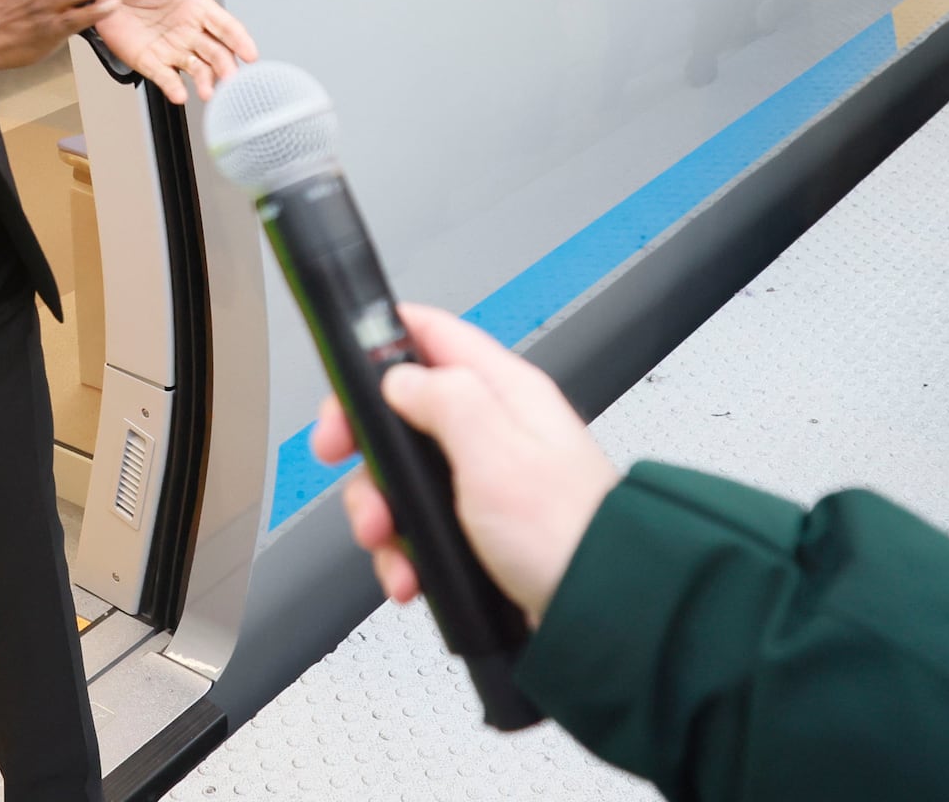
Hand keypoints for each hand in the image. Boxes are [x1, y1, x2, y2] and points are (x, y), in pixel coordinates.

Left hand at [87, 0, 257, 105]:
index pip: (225, 25)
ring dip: (206, 82)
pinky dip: (174, 88)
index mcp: (197, 7)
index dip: (239, 39)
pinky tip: (180, 95)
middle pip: (216, 52)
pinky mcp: (151, 61)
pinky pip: (166, 77)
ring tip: (208, 92)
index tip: (252, 54)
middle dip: (227, 67)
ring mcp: (172, 48)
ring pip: (196, 69)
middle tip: (233, 80)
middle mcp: (189, 31)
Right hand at [314, 306, 616, 627]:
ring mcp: (486, 480)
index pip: (429, 335)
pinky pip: (421, 526)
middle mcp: (494, 429)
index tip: (342, 391)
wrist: (606, 612)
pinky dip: (405, 551)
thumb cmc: (570, 534)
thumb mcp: (496, 454)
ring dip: (383, 514)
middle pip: (402, 416)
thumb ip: (444, 401)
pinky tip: (410, 573)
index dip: (375, 351)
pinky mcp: (480, 527)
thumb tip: (399, 378)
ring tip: (387, 543)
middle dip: (369, 455)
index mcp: (503, 392)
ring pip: (405, 478)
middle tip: (358, 480)